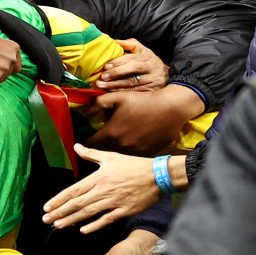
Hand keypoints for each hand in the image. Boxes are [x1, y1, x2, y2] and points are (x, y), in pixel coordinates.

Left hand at [42, 144, 161, 232]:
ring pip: (88, 213)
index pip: (73, 190)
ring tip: (58, 225)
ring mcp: (113, 202)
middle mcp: (103, 191)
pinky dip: (94, 225)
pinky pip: (106, 220)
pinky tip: (83, 230)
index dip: (59, 199)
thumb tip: (75, 146)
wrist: (158, 175)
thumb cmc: (133, 165)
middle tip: (46, 219)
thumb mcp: (110, 157)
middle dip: (60, 212)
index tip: (47, 207)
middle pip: (77, 204)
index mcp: (98, 178)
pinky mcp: (124, 211)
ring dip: (72, 220)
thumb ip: (91, 154)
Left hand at [84, 84, 204, 154]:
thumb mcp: (117, 97)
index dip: (86, 141)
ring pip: (117, 156)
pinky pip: (131, 157)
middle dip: (99, 147)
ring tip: (114, 142)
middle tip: (100, 140)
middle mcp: (121, 146)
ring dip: (113, 151)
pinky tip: (130, 144)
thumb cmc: (143, 101)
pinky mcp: (146, 154)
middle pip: (102, 152)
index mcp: (111, 133)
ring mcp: (134, 153)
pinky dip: (128, 153)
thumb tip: (84, 110)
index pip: (90, 144)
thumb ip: (97, 103)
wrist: (170, 109)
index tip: (87, 137)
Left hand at [93, 38, 167, 91]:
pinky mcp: (151, 90)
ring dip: (116, 85)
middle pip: (132, 70)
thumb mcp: (143, 50)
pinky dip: (123, 92)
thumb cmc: (150, 61)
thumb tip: (115, 41)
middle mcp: (149, 68)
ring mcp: (151, 80)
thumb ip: (130, 44)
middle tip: (102, 77)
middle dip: (116, 74)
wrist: (167, 75)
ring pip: (133, 83)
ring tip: (103, 86)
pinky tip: (112, 92)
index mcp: (146, 56)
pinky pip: (135, 92)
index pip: (131, 58)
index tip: (105, 66)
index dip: (118, 62)